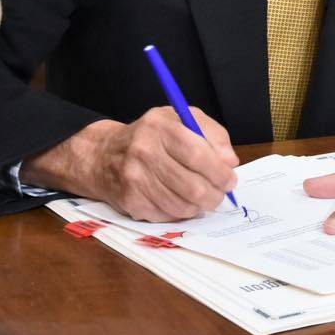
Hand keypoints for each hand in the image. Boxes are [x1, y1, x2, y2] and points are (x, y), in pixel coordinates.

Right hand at [22, 107, 239, 221]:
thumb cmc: (151, 136)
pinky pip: (168, 215)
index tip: (230, 179)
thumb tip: (230, 161)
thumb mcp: (181, 119)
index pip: (198, 154)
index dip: (220, 172)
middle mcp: (144, 151)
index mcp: (159, 126)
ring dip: (200, 205)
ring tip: (202, 197)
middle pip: (193, 186)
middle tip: (220, 193)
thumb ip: (212, 133)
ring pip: (182, 205)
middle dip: (215, 194)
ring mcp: (135, 179)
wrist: (104, 156)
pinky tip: (180, 199)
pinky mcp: (131, 201)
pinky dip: (181, 211)